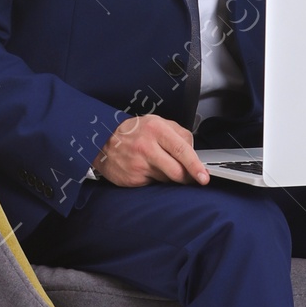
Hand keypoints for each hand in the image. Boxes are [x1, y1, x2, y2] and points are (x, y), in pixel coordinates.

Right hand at [92, 113, 209, 186]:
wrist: (102, 140)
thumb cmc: (132, 131)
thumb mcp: (157, 122)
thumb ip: (179, 133)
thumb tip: (193, 152)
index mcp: (156, 129)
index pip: (182, 150)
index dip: (195, 166)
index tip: (204, 176)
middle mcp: (146, 147)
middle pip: (177, 171)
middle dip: (187, 177)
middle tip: (190, 176)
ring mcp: (138, 164)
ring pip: (167, 179)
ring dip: (169, 176)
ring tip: (158, 164)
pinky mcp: (132, 178)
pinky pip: (154, 184)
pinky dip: (155, 179)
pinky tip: (146, 169)